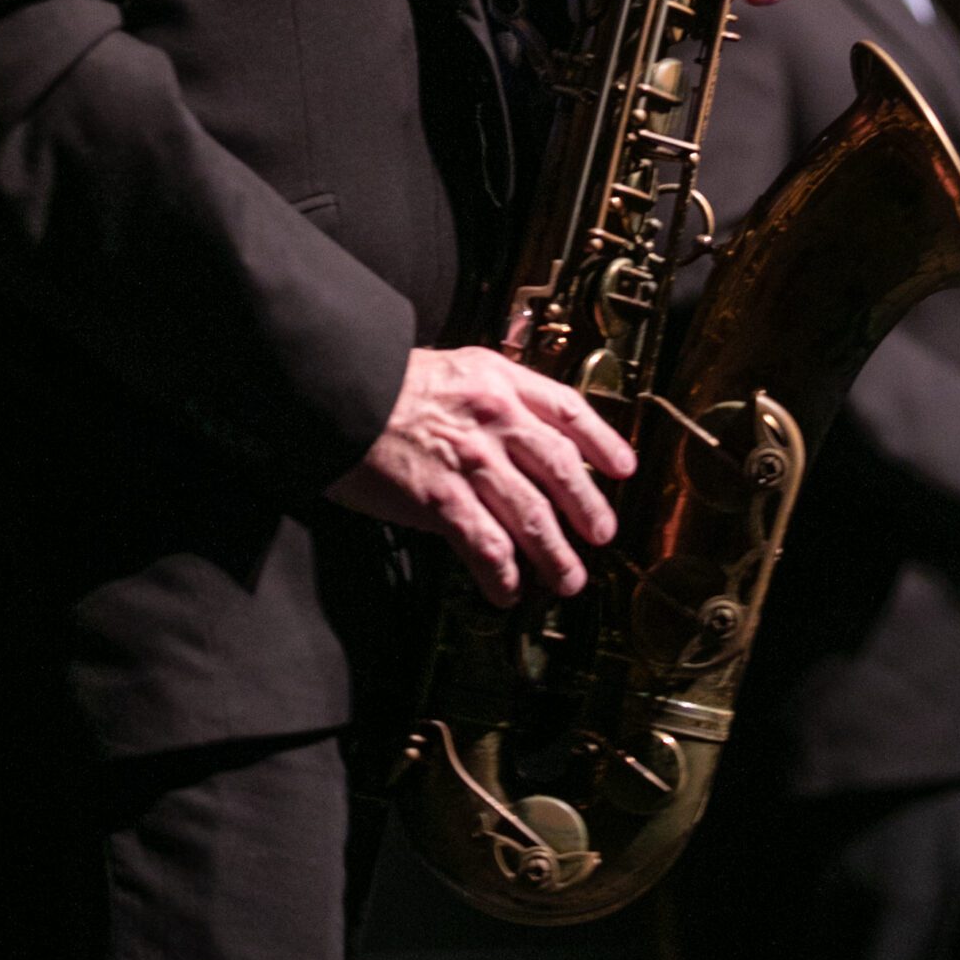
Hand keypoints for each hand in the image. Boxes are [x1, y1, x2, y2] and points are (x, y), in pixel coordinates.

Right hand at [325, 345, 636, 606]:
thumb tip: (526, 435)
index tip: (623, 467)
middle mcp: (495, 418)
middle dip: (589, 508)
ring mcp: (471, 460)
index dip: (603, 442)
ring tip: (568, 579)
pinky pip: (487, 546)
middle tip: (602, 534)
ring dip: (556, 555)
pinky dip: (503, 574)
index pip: (568, 410)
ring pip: (534, 516)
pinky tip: (507, 590)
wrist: (335, 390)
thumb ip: (492, 396)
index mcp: (499, 381)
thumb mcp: (452, 369)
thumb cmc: (384, 384)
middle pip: (562, 468)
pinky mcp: (441, 499)